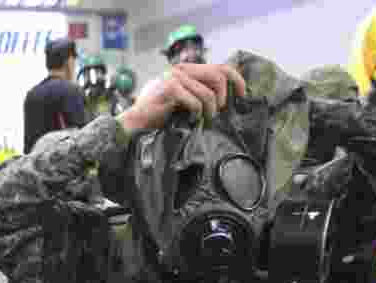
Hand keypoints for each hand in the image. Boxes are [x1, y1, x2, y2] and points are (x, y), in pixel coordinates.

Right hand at [118, 63, 246, 133]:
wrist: (134, 123)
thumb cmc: (157, 115)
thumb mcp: (182, 101)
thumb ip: (198, 93)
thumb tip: (224, 98)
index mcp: (186, 70)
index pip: (220, 67)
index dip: (236, 80)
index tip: (242, 95)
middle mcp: (181, 70)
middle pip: (218, 75)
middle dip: (224, 96)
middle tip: (219, 112)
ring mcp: (174, 77)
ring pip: (208, 93)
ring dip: (210, 111)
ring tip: (204, 121)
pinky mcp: (169, 89)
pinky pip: (196, 102)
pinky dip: (197, 114)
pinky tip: (191, 121)